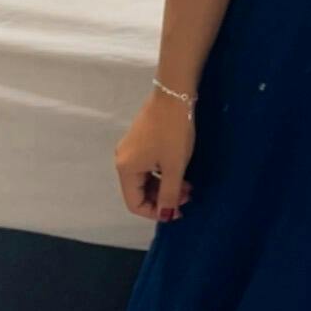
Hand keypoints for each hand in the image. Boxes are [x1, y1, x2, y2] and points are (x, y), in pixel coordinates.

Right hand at [114, 95, 194, 222]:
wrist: (174, 94)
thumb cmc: (174, 132)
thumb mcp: (174, 166)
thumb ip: (170, 194)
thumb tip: (166, 216)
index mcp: (126, 169)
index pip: (134, 203)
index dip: (155, 212)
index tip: (177, 212)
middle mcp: (122, 160)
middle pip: (139, 191)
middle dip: (162, 198)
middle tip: (188, 197)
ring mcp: (130, 149)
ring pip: (145, 178)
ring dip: (165, 185)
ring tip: (187, 185)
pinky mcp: (140, 140)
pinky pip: (148, 165)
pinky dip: (162, 173)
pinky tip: (179, 171)